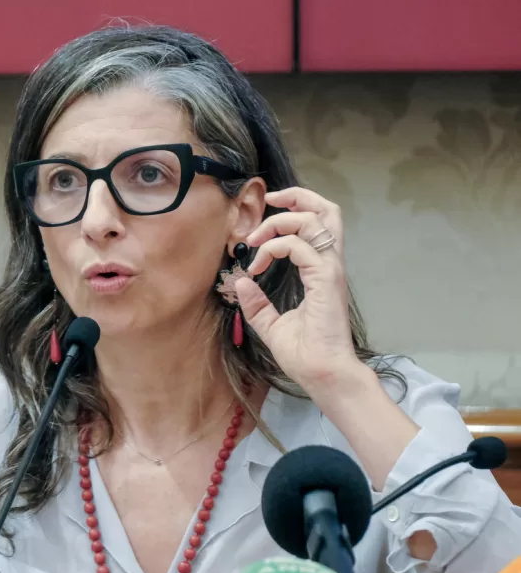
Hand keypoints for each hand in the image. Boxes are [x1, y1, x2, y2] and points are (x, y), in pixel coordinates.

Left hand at [235, 187, 366, 392]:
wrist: (323, 375)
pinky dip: (276, 246)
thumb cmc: (305, 355)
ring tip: (257, 238)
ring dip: (281, 220)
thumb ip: (258, 304)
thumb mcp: (272, 326)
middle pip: (327, 210)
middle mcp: (329, 265)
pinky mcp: (326, 280)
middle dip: (297, 196)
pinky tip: (259, 263)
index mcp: (321, 272)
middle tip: (269, 200)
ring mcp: (330, 270)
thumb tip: (241, 281)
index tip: (256, 237)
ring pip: (317, 219)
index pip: (316, 225)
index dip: (288, 216)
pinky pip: (301, 247)